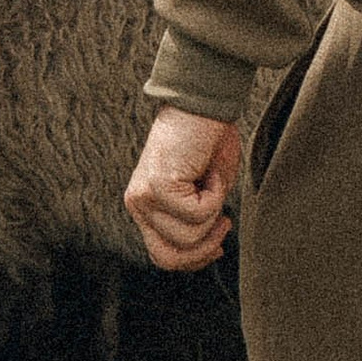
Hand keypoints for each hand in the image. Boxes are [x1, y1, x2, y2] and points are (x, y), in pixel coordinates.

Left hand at [125, 109, 240, 272]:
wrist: (203, 102)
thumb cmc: (208, 140)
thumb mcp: (204, 192)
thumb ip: (197, 221)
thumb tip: (208, 249)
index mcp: (144, 205)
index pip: (162, 255)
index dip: (194, 258)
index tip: (219, 245)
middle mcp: (137, 203)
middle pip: (168, 258)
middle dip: (204, 249)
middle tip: (224, 222)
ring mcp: (143, 196)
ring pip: (187, 238)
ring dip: (213, 214)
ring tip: (213, 181)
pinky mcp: (157, 186)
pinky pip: (197, 214)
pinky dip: (215, 196)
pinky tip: (209, 171)